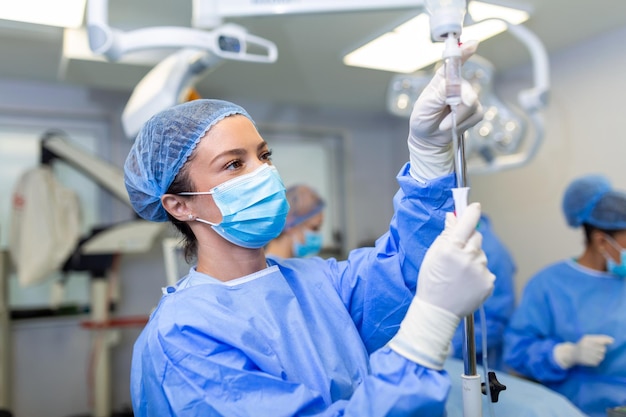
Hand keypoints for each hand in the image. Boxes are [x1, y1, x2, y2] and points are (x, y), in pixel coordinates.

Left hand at [407, 40, 483, 181]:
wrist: (427, 138)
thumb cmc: (423, 118)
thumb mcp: (426, 105)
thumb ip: (441, 92)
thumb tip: (456, 84)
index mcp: (443, 78)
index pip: (455, 61)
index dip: (464, 51)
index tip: (472, 44)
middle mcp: (457, 85)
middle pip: (467, 89)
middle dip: (460, 103)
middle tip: (450, 110)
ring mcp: (467, 97)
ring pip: (472, 104)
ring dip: (457, 118)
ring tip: (443, 124)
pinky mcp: (474, 111)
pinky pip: (476, 115)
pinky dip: (463, 124)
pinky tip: (453, 126)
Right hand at [416, 202, 494, 316]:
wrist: (438, 310)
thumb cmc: (431, 281)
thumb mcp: (433, 255)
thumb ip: (445, 235)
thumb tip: (454, 217)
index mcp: (451, 249)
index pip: (467, 223)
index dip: (471, 212)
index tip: (474, 206)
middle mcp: (468, 258)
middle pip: (477, 237)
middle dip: (469, 240)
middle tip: (457, 253)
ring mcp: (480, 271)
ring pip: (481, 255)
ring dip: (473, 259)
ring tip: (459, 274)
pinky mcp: (489, 282)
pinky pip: (485, 270)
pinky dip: (478, 274)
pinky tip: (466, 283)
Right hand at [553, 334, 613, 368]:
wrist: (571, 354)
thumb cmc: (582, 345)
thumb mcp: (588, 339)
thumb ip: (600, 338)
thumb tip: (612, 341)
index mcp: (586, 339)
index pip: (601, 341)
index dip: (605, 342)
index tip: (607, 343)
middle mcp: (585, 346)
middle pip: (602, 349)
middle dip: (602, 350)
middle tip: (597, 350)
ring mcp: (585, 354)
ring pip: (601, 356)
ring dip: (600, 356)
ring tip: (594, 355)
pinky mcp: (586, 361)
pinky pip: (597, 362)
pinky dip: (596, 361)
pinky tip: (592, 359)